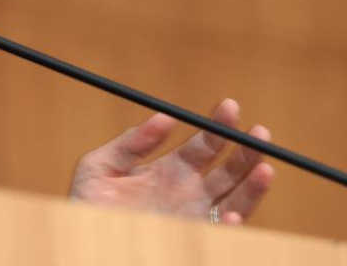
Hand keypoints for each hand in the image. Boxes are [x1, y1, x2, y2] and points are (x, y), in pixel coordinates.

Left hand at [69, 98, 273, 223]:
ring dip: (252, 185)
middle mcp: (189, 193)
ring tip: (264, 167)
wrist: (86, 243)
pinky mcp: (193, 241)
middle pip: (228, 169)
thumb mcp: (99, 167)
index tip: (230, 106)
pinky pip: (219, 236)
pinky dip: (228, 226)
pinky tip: (230, 214)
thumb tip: (165, 117)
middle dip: (247, 150)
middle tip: (260, 132)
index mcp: (170, 170)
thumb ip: (130, 143)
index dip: (219, 125)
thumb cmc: (87, 207)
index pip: (204, 144)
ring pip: (235, 200)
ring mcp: (194, 219)